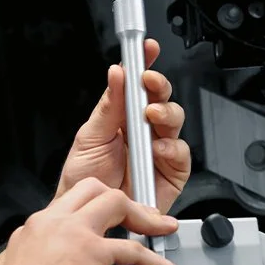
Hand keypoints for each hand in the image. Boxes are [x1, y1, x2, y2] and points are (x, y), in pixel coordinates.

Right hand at [0, 177, 180, 264]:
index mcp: (34, 231)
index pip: (67, 208)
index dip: (90, 215)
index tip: (105, 227)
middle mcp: (50, 223)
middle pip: (91, 188)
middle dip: (120, 200)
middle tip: (139, 219)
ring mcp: (71, 232)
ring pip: (114, 201)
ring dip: (142, 216)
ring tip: (160, 231)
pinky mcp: (90, 250)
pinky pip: (133, 248)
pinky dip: (154, 260)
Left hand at [55, 39, 190, 214]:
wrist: (87, 215)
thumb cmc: (84, 179)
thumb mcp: (90, 137)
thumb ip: (108, 106)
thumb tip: (116, 73)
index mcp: (123, 118)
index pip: (138, 87)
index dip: (145, 66)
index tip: (146, 49)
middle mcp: (143, 131)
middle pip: (161, 99)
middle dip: (158, 87)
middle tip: (148, 83)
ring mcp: (158, 150)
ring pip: (174, 121)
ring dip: (165, 114)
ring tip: (150, 116)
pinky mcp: (170, 173)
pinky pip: (180, 155)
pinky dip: (171, 148)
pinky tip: (158, 149)